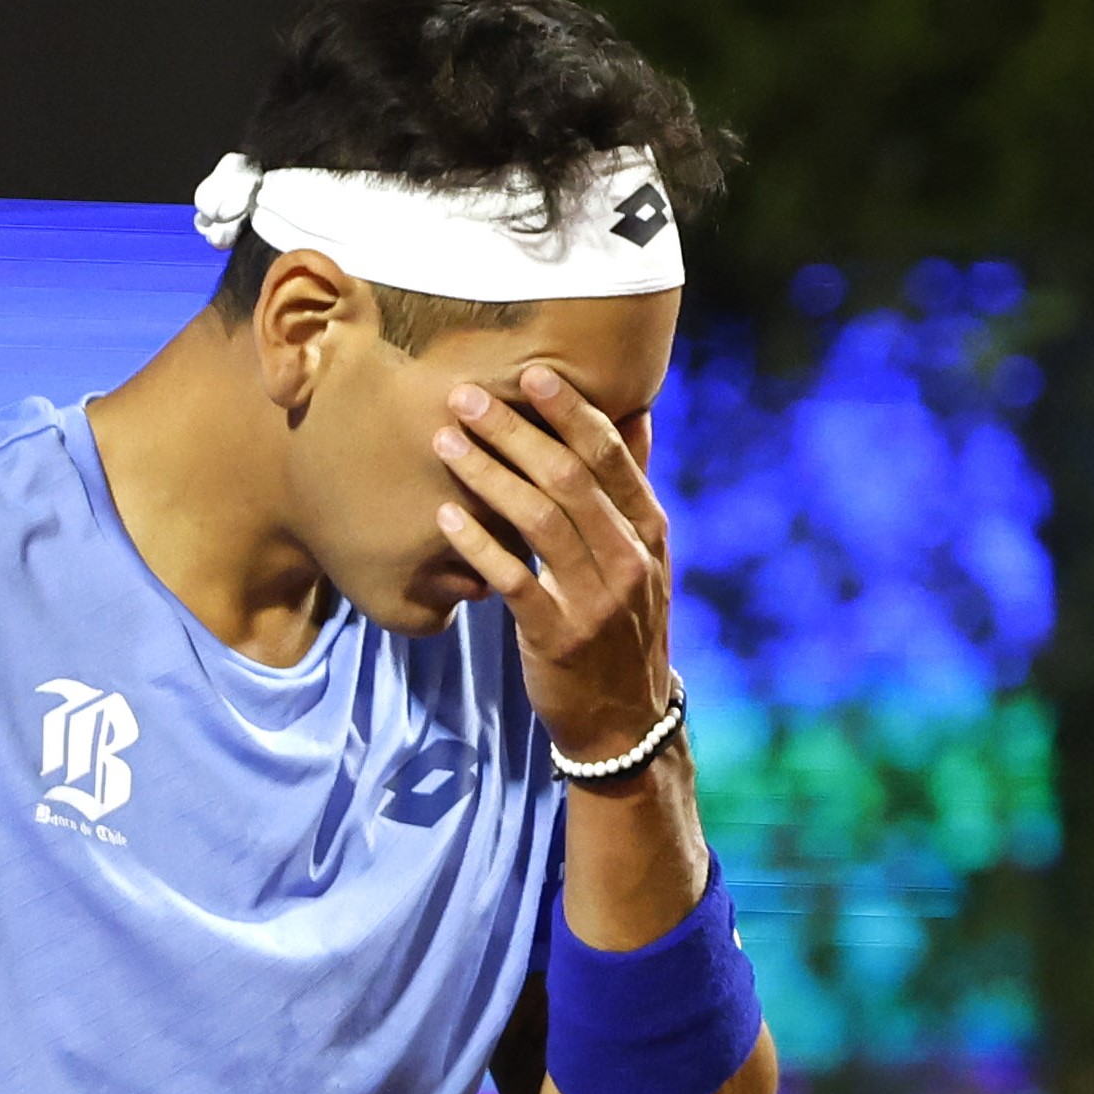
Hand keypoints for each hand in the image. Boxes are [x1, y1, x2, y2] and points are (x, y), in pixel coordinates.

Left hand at [431, 364, 673, 768]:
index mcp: (649, 530)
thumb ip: (631, 488)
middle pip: (568, 478)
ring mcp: (595, 599)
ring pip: (539, 521)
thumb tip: (635, 413)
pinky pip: (513, 580)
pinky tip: (445, 517)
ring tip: (445, 442)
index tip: (530, 371)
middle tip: (465, 395)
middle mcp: (629, 558)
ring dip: (487, 474)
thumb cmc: (622, 625)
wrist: (624, 721)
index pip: (610, 456)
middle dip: (514, 431)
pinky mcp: (557, 637)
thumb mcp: (644, 557)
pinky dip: (478, 545)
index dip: (570, 410)